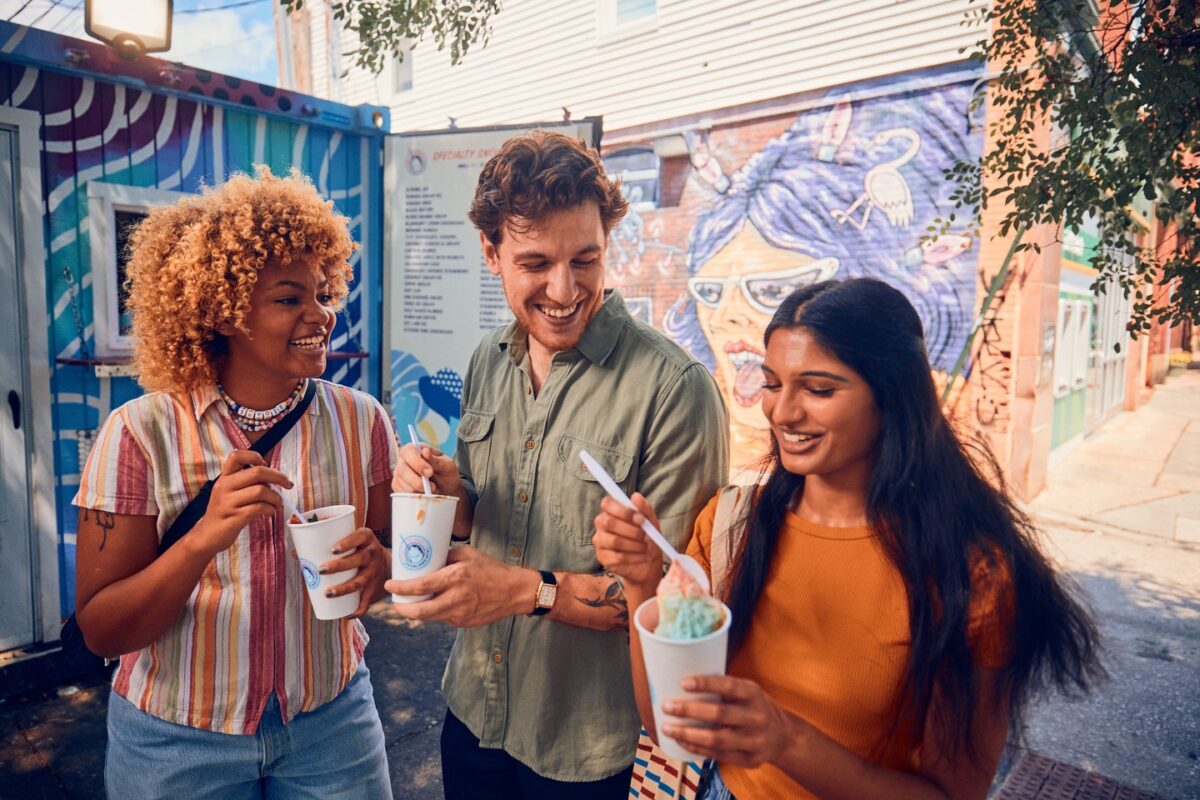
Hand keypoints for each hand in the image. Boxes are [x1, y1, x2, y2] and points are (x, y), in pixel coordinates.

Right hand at [191, 450, 288, 557]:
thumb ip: (246, 481)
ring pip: (261, 491)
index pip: (237, 456)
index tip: (266, 466)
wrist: (207, 535)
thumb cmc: (225, 511)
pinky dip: (270, 509)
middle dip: (278, 477)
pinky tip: (270, 512)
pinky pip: (259, 508)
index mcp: (224, 477)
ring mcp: (228, 502)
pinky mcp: (234, 518)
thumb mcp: (229, 491)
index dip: (255, 456)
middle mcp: (224, 486)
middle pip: (257, 472)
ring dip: (276, 497)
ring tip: (277, 503)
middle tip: (288, 484)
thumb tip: (274, 476)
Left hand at [317, 526, 388, 616]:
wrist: (385, 565)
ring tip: (327, 593)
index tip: (332, 549)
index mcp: (366, 538)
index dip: (348, 542)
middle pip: (358, 559)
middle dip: (339, 565)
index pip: (360, 536)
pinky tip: (347, 615)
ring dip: (344, 589)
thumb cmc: (357, 550)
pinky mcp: (376, 588)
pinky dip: (358, 609)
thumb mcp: (348, 543)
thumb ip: (323, 545)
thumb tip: (294, 553)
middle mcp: (373, 554)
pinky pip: (367, 601)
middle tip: (320, 570)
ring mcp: (375, 571)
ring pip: (360, 581)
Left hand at [383, 546, 536, 627]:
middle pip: (420, 612)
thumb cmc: (491, 569)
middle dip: (402, 608)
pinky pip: (443, 618)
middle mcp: (456, 598)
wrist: (513, 591)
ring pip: (429, 617)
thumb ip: (445, 556)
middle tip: (395, 602)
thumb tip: (425, 556)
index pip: (421, 586)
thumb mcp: (467, 554)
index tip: (390, 585)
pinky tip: (435, 603)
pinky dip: (435, 611)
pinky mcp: (463, 623)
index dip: (401, 588)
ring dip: (416, 612)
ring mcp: (460, 614)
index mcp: (455, 577)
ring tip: (409, 603)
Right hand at [393, 443, 462, 497]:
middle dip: (417, 480)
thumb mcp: (448, 466)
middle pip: (402, 468)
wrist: (446, 489)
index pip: (408, 450)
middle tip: (432, 486)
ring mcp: (399, 473)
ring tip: (431, 489)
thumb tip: (425, 452)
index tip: (430, 472)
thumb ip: (437, 460)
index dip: (417, 462)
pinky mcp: (398, 486)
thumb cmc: (447, 474)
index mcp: (417, 449)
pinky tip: (423, 493)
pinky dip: (414, 494)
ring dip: (417, 488)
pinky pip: (401, 491)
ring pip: (401, 482)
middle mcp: (405, 460)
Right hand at [592, 493, 663, 595]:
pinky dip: (634, 557)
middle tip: (645, 535)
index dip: (623, 510)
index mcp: (611, 510)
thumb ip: (644, 509)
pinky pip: (617, 557)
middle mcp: (602, 524)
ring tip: (646, 547)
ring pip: (613, 541)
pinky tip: (642, 556)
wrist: (649, 563)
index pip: (607, 503)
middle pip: (608, 522)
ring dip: (634, 545)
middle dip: (630, 530)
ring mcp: (600, 541)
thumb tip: (635, 496)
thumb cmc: (648, 538)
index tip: (641, 518)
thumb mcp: (651, 522)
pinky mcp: (602, 557)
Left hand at [658, 675, 791, 768]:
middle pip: (719, 714)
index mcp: (754, 694)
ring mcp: (754, 740)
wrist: (783, 736)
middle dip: (689, 710)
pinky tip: (681, 741)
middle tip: (667, 706)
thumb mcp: (748, 692)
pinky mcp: (749, 759)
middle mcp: (757, 717)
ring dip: (687, 733)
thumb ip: (724, 689)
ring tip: (667, 728)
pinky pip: (718, 754)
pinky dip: (696, 747)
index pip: (729, 686)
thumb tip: (681, 678)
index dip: (706, 684)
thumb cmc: (753, 707)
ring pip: (716, 739)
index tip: (683, 682)